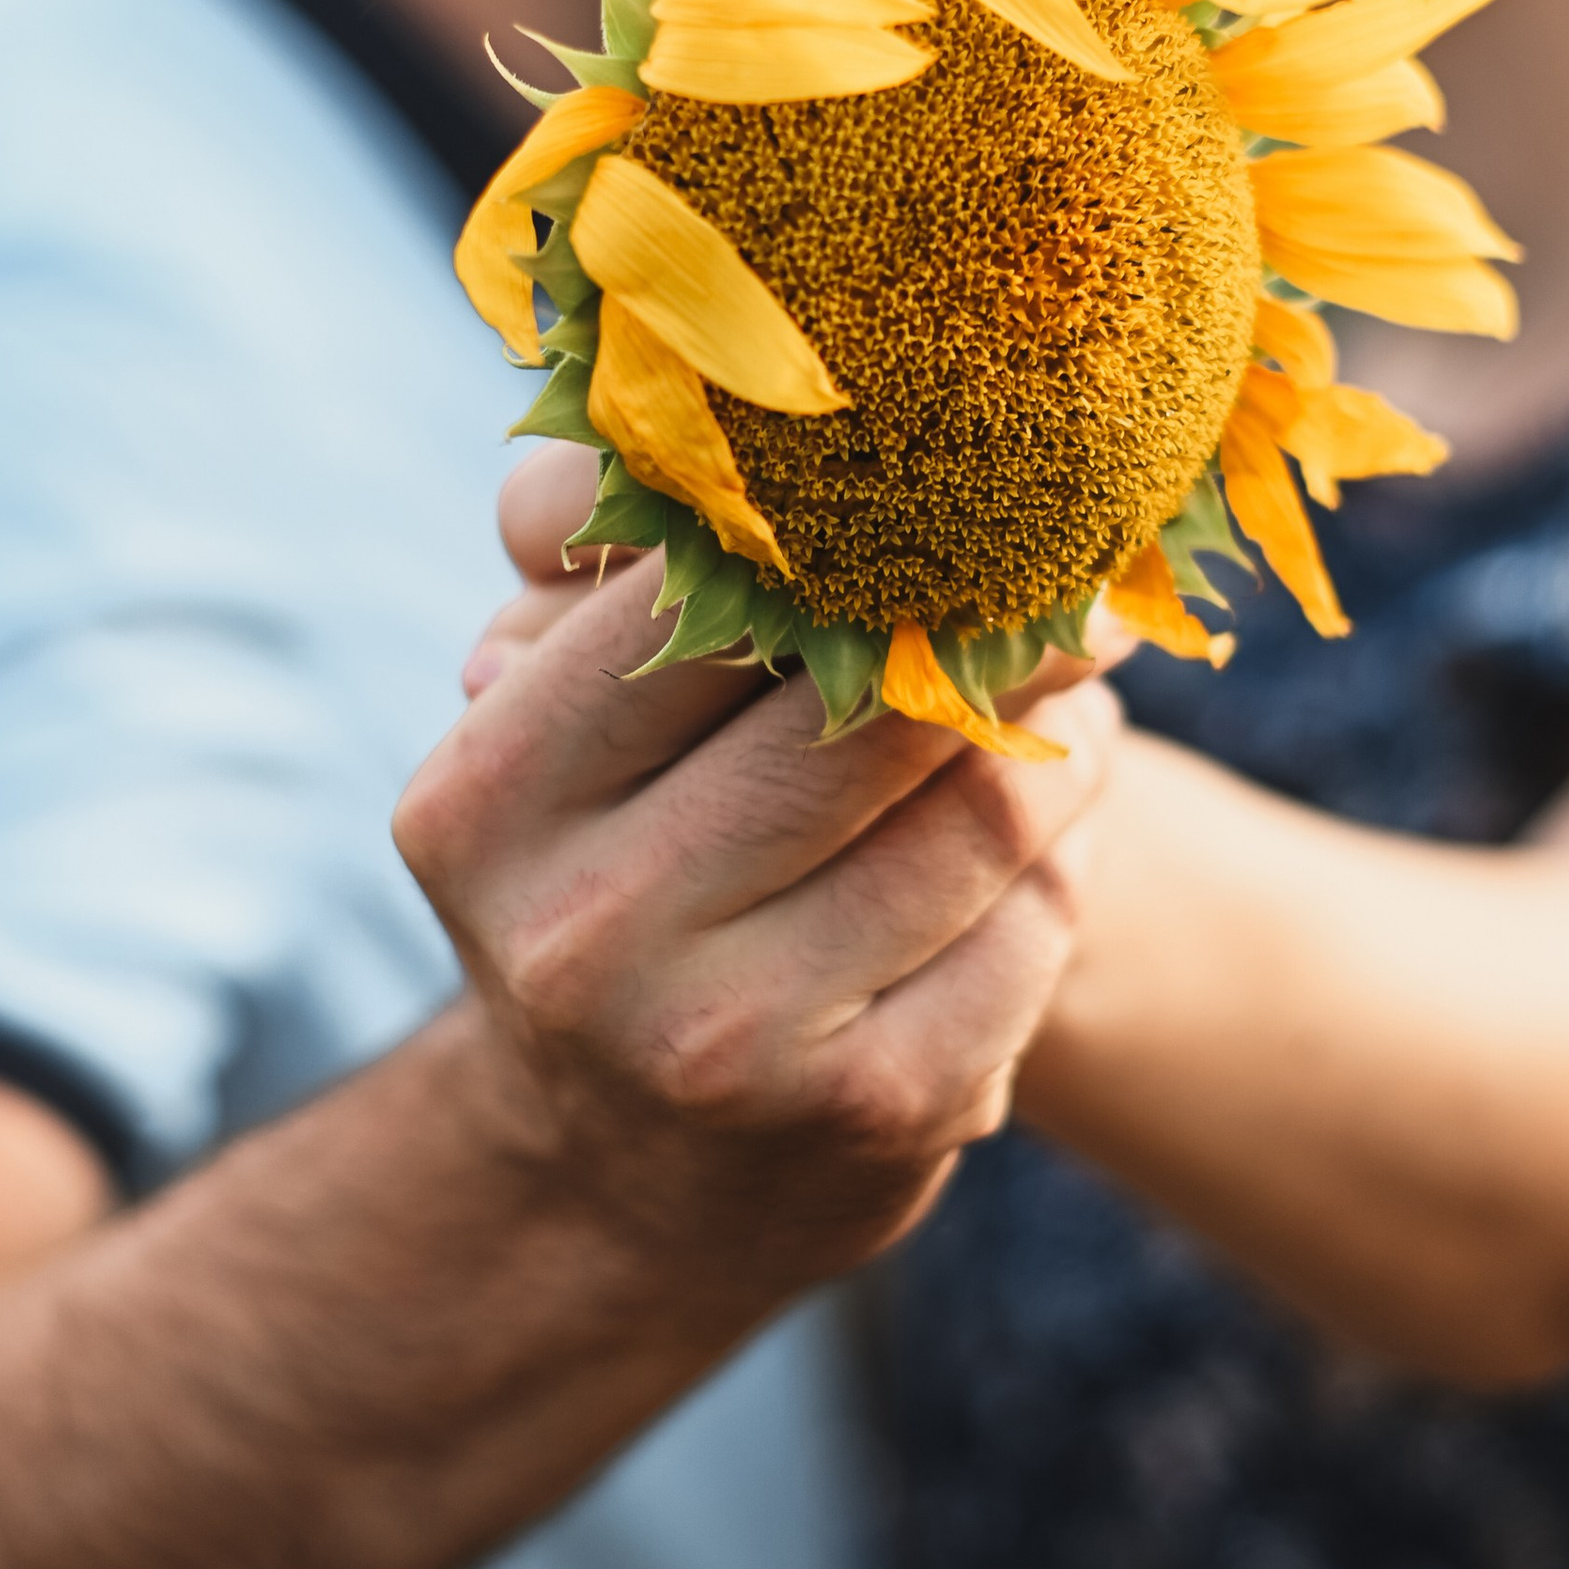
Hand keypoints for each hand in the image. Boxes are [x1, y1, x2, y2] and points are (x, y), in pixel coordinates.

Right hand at [398, 464, 1117, 1315]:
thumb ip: (616, 573)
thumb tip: (755, 380)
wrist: (624, 1187)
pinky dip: (1062, 864)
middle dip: (1004, 622)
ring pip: (980, 812)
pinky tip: (1044, 843)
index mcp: (487, 798)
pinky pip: (1034, 927)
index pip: (705, 602)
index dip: (860, 525)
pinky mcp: (876, 1120)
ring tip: (1071, 698)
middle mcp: (590, 930)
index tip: (965, 472)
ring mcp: (731, 1042)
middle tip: (1082, 573)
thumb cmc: (614, 879)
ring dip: (1059, 738)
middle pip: (868, 704)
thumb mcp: (557, 738)